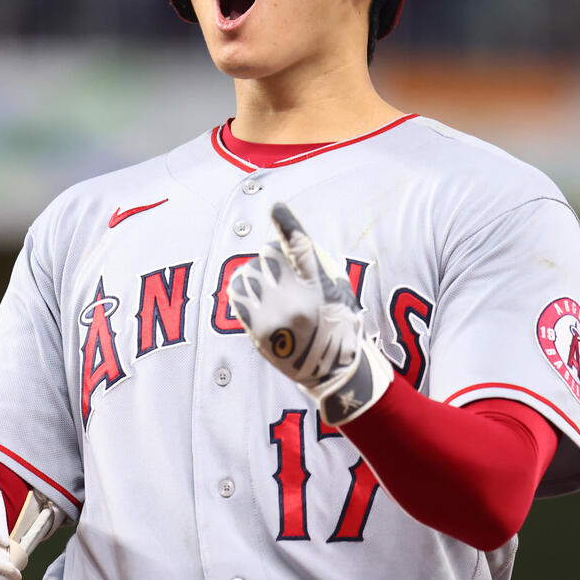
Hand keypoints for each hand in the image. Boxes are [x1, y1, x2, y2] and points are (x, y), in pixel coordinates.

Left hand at [227, 204, 393, 425]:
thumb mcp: (341, 292)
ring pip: (249, 273)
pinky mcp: (257, 329)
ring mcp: (273, 315)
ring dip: (257, 274)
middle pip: (269, 256)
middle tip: (282, 272)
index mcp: (320, 286)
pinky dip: (243, 289)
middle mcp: (295, 298)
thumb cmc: (338, 325)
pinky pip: (238, 294)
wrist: (329, 372)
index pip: (302, 248)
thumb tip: (289, 245)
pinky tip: (254, 296)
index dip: (288, 225)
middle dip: (272, 256)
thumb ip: (318, 267)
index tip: (277, 208)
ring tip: (270, 289)